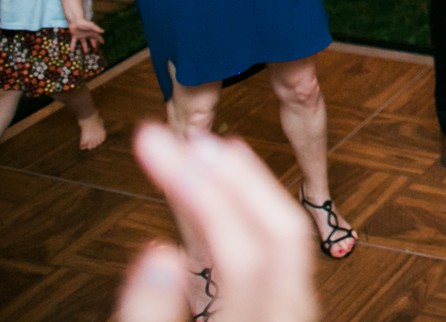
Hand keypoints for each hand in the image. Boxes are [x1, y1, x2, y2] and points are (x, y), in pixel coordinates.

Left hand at [68, 17, 104, 52]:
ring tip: (85, 52)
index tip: (102, 42)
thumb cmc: (84, 22)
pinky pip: (74, 42)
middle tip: (94, 47)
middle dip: (93, 43)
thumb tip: (103, 31)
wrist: (75, 20)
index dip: (100, 39)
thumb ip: (96, 29)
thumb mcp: (91, 26)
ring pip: (83, 42)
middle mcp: (87, 34)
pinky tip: (72, 50)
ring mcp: (81, 35)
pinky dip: (72, 46)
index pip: (97, 37)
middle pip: (91, 40)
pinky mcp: (75, 36)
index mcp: (91, 32)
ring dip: (84, 47)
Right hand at [116, 124, 316, 321]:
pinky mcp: (289, 306)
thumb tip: (158, 253)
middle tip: (193, 141)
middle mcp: (288, 317)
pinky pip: (282, 249)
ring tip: (209, 151)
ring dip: (249, 189)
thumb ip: (150, 316)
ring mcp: (296, 311)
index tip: (157, 151)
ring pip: (288, 237)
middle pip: (282, 233)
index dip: (202, 197)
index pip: (241, 255)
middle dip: (238, 180)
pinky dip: (256, 211)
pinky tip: (226, 190)